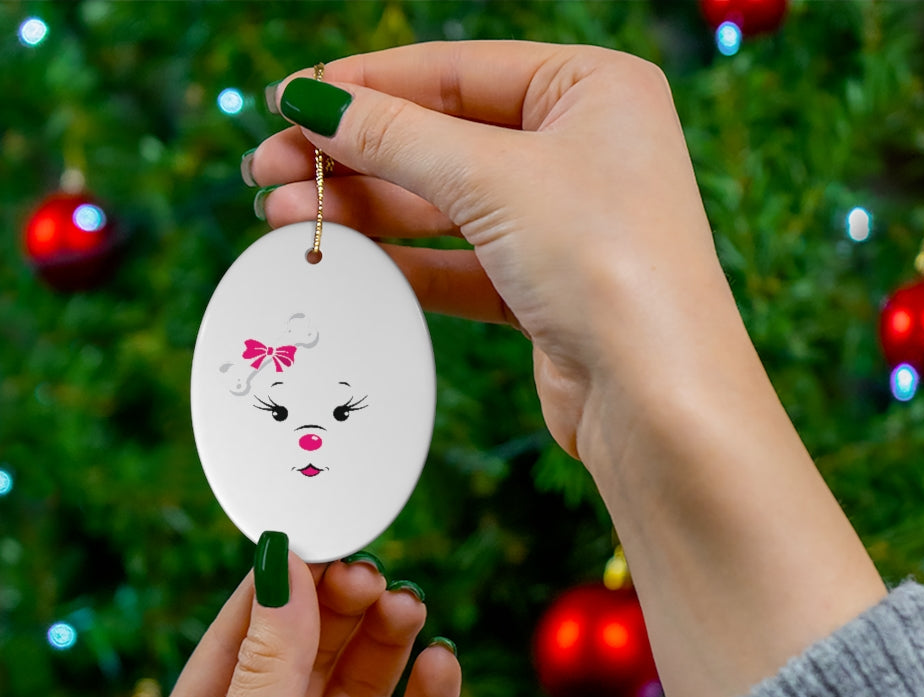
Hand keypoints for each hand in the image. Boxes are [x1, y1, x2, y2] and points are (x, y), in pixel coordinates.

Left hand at [135, 552, 460, 696]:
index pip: (239, 641)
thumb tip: (280, 568)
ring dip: (386, 646)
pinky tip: (442, 665)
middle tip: (375, 575)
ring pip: (361, 693)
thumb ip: (268, 670)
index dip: (279, 587)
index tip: (319, 535)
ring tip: (410, 608)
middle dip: (340, 612)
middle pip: (308, 658)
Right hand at [248, 41, 732, 461]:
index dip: (365, 85)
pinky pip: (460, 263)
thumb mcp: (493, 178)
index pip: (456, 71)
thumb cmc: (605, 263)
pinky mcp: (545, 290)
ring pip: (445, 205)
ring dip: (365, 210)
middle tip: (266, 170)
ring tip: (282, 217)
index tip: (288, 101)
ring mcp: (564, 224)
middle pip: (442, 138)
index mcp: (593, 89)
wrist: (657, 398)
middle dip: (352, 155)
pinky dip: (402, 261)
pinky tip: (342, 257)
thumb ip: (396, 137)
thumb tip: (312, 101)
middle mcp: (583, 150)